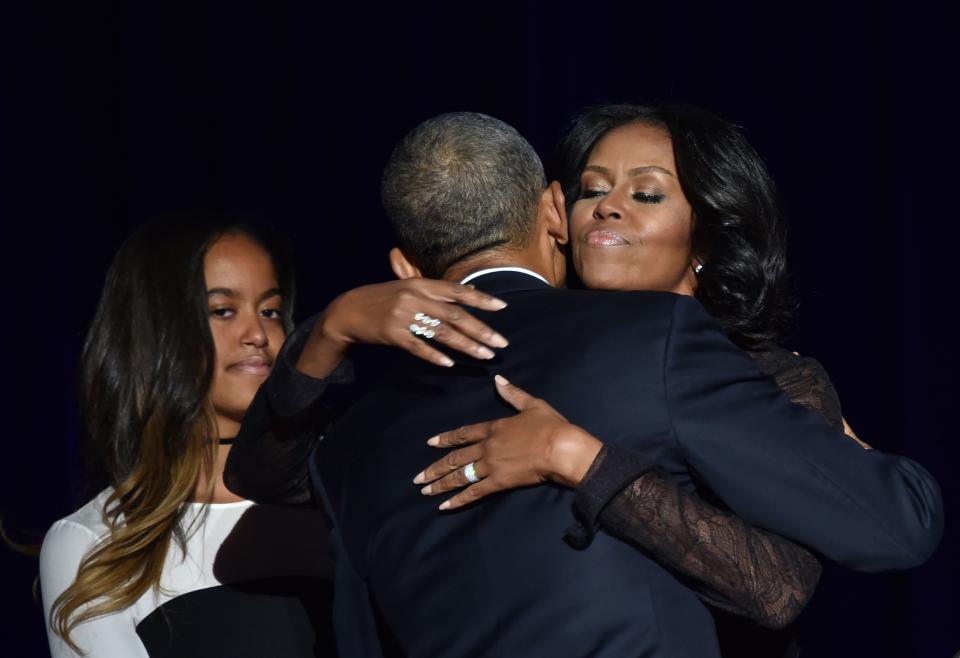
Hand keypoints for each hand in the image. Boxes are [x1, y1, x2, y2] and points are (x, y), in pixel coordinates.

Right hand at [297, 279, 508, 377]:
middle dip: (481, 330)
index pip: (457, 291)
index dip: (481, 299)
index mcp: (421, 284)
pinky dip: (435, 356)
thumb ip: (438, 290)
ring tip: (485, 356)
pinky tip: (450, 364)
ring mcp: (403, 316)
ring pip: (442, 333)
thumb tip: (470, 291)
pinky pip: (418, 347)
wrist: (348, 310)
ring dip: (466, 346)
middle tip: (501, 343)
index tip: (502, 307)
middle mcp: (415, 297)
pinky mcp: (393, 334)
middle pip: (455, 315)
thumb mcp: (408, 287)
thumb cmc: (383, 299)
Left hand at [413, 375, 602, 510]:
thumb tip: (498, 379)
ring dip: (440, 484)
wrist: (561, 448)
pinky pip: (474, 492)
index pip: (464, 433)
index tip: (430, 443)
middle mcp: (487, 447)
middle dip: (435, 468)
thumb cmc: (550, 426)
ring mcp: (491, 465)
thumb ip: (513, 394)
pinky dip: (458, 500)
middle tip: (417, 477)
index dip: (446, 438)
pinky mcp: (499, 482)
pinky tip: (445, 506)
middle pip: (456, 457)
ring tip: (425, 491)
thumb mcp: (532, 404)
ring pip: (460, 475)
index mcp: (494, 427)